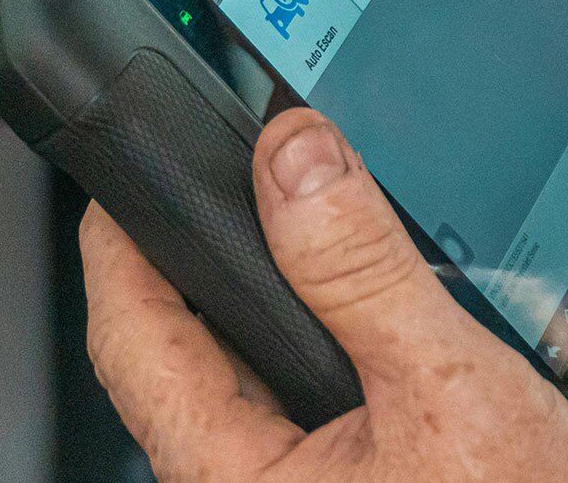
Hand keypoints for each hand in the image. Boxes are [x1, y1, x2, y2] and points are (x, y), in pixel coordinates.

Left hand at [80, 109, 567, 482]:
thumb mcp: (446, 385)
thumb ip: (362, 271)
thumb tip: (294, 160)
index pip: (130, 341)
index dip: (120, 243)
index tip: (130, 172)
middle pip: (181, 355)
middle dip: (208, 260)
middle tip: (242, 177)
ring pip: (247, 380)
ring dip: (277, 301)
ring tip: (314, 229)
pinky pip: (302, 407)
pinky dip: (325, 342)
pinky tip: (372, 314)